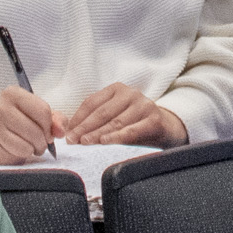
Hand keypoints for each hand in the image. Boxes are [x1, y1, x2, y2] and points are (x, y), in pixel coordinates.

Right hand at [0, 87, 63, 164]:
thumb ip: (53, 118)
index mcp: (13, 94)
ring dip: (32, 150)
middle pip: (36, 131)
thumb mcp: (32, 111)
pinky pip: (16, 156)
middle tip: (39, 143)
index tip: (47, 131)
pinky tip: (14, 149)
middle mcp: (0, 107)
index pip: (43, 111)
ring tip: (27, 146)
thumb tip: (60, 131)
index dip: (50, 126)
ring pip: (27, 146)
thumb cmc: (12, 118)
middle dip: (43, 142)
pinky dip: (20, 155)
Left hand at [63, 83, 186, 147]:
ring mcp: (144, 105)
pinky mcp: (154, 120)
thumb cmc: (133, 123)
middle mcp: (131, 94)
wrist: (165, 128)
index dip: (77, 118)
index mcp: (117, 89)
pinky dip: (117, 137)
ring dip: (97, 134)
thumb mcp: (115, 115)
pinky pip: (131, 131)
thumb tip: (68, 129)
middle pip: (101, 112)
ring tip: (85, 143)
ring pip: (115, 122)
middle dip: (84, 128)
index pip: (91, 103)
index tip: (67, 132)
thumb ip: (95, 118)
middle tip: (72, 140)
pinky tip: (105, 142)